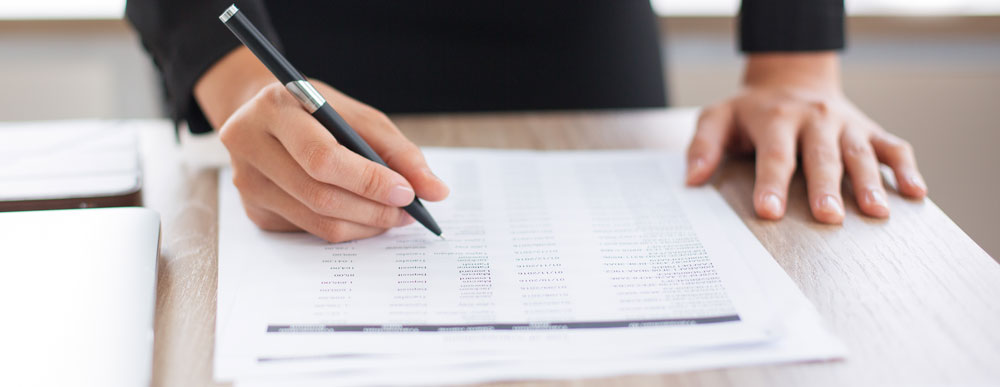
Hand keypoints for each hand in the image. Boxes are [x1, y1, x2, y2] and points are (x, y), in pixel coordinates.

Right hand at [195, 47, 448, 241]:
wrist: (267, 116)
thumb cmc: (318, 112)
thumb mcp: (358, 116)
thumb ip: (399, 151)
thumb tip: (436, 191)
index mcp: (274, 108)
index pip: (322, 156)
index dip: (368, 180)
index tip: (407, 192)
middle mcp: (249, 144)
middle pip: (319, 195)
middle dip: (373, 209)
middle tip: (407, 212)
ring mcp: (246, 182)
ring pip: (316, 221)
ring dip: (364, 225)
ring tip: (393, 216)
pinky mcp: (254, 211)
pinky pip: (309, 231)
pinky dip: (345, 229)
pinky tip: (363, 216)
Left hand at [686, 52, 926, 223]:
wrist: (793, 79)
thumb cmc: (752, 111)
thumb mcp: (718, 117)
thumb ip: (703, 146)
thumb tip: (691, 180)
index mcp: (776, 118)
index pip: (774, 154)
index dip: (770, 184)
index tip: (767, 212)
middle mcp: (814, 120)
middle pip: (821, 157)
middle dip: (824, 187)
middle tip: (827, 217)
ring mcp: (846, 125)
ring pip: (860, 153)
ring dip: (870, 183)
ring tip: (875, 213)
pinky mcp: (870, 130)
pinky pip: (893, 148)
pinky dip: (906, 169)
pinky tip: (916, 194)